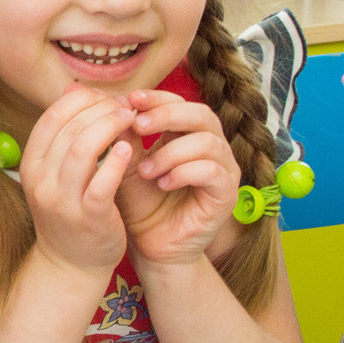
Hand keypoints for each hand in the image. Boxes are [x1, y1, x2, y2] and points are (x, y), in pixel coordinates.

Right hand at [21, 84, 134, 277]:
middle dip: (101, 109)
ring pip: (82, 149)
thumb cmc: (70, 210)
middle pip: (69, 128)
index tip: (107, 99)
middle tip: (126, 106)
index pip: (53, 116)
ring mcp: (61, 201)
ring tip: (131, 121)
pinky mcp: (88, 218)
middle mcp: (40, 180)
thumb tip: (76, 88)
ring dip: (110, 127)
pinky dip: (117, 161)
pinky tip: (131, 149)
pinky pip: (101, 183)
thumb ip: (67, 133)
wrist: (70, 264)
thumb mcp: (58, 171)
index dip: (83, 100)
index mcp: (31, 163)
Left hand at [116, 89, 239, 268]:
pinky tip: (162, 183)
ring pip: (207, 142)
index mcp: (187, 135)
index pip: (180, 102)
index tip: (131, 98)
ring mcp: (223, 170)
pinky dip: (184, 172)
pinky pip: (212, 171)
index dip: (158, 97)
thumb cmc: (139, 203)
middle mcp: (211, 148)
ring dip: (171, 152)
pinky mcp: (226, 194)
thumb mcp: (128, 164)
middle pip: (201, 114)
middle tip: (139, 124)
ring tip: (145, 170)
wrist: (150, 245)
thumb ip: (127, 136)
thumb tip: (117, 103)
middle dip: (168, 115)